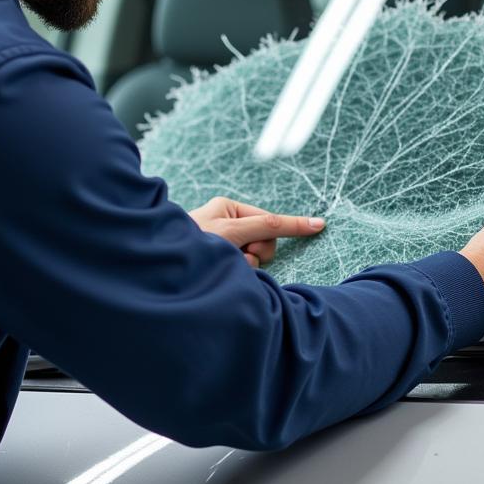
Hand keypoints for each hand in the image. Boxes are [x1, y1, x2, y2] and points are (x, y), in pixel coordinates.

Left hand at [189, 196, 324, 267]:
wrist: (163, 269)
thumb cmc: (192, 242)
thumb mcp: (231, 230)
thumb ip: (265, 227)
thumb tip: (305, 221)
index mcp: (227, 209)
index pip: (267, 220)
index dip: (291, 226)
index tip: (320, 225)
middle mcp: (225, 225)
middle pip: (264, 241)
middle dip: (257, 252)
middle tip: (240, 256)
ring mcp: (223, 247)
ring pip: (254, 259)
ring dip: (245, 266)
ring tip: (223, 266)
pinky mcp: (220, 266)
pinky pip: (243, 271)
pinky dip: (237, 274)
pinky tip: (221, 274)